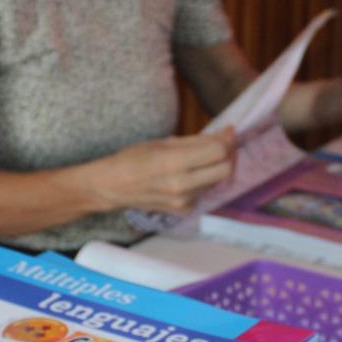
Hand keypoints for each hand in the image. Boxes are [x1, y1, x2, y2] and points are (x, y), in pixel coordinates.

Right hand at [89, 128, 235, 213]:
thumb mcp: (163, 142)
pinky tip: (190, 173)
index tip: (228, 131)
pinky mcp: (184, 210)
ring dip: (216, 166)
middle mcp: (182, 186)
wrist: (112, 187)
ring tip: (202, 157)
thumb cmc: (133, 158)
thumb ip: (197, 141)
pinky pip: (205, 191)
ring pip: (217, 181)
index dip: (227, 140)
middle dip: (228, 155)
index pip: (218, 153)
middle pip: (225, 170)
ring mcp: (184, 201)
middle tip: (222, 144)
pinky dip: (205, 179)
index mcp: (174, 163)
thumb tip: (226, 135)